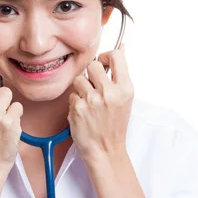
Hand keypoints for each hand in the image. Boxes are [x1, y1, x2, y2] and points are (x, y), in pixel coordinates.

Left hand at [67, 43, 133, 162]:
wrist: (105, 150)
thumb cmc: (114, 125)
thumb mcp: (124, 98)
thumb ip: (120, 73)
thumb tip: (121, 47)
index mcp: (125, 88)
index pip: (115, 56)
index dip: (106, 56)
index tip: (104, 63)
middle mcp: (109, 93)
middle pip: (93, 65)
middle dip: (91, 74)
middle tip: (94, 87)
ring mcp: (93, 100)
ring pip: (79, 79)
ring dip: (81, 89)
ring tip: (89, 102)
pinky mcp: (78, 108)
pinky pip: (72, 95)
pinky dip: (75, 102)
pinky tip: (83, 112)